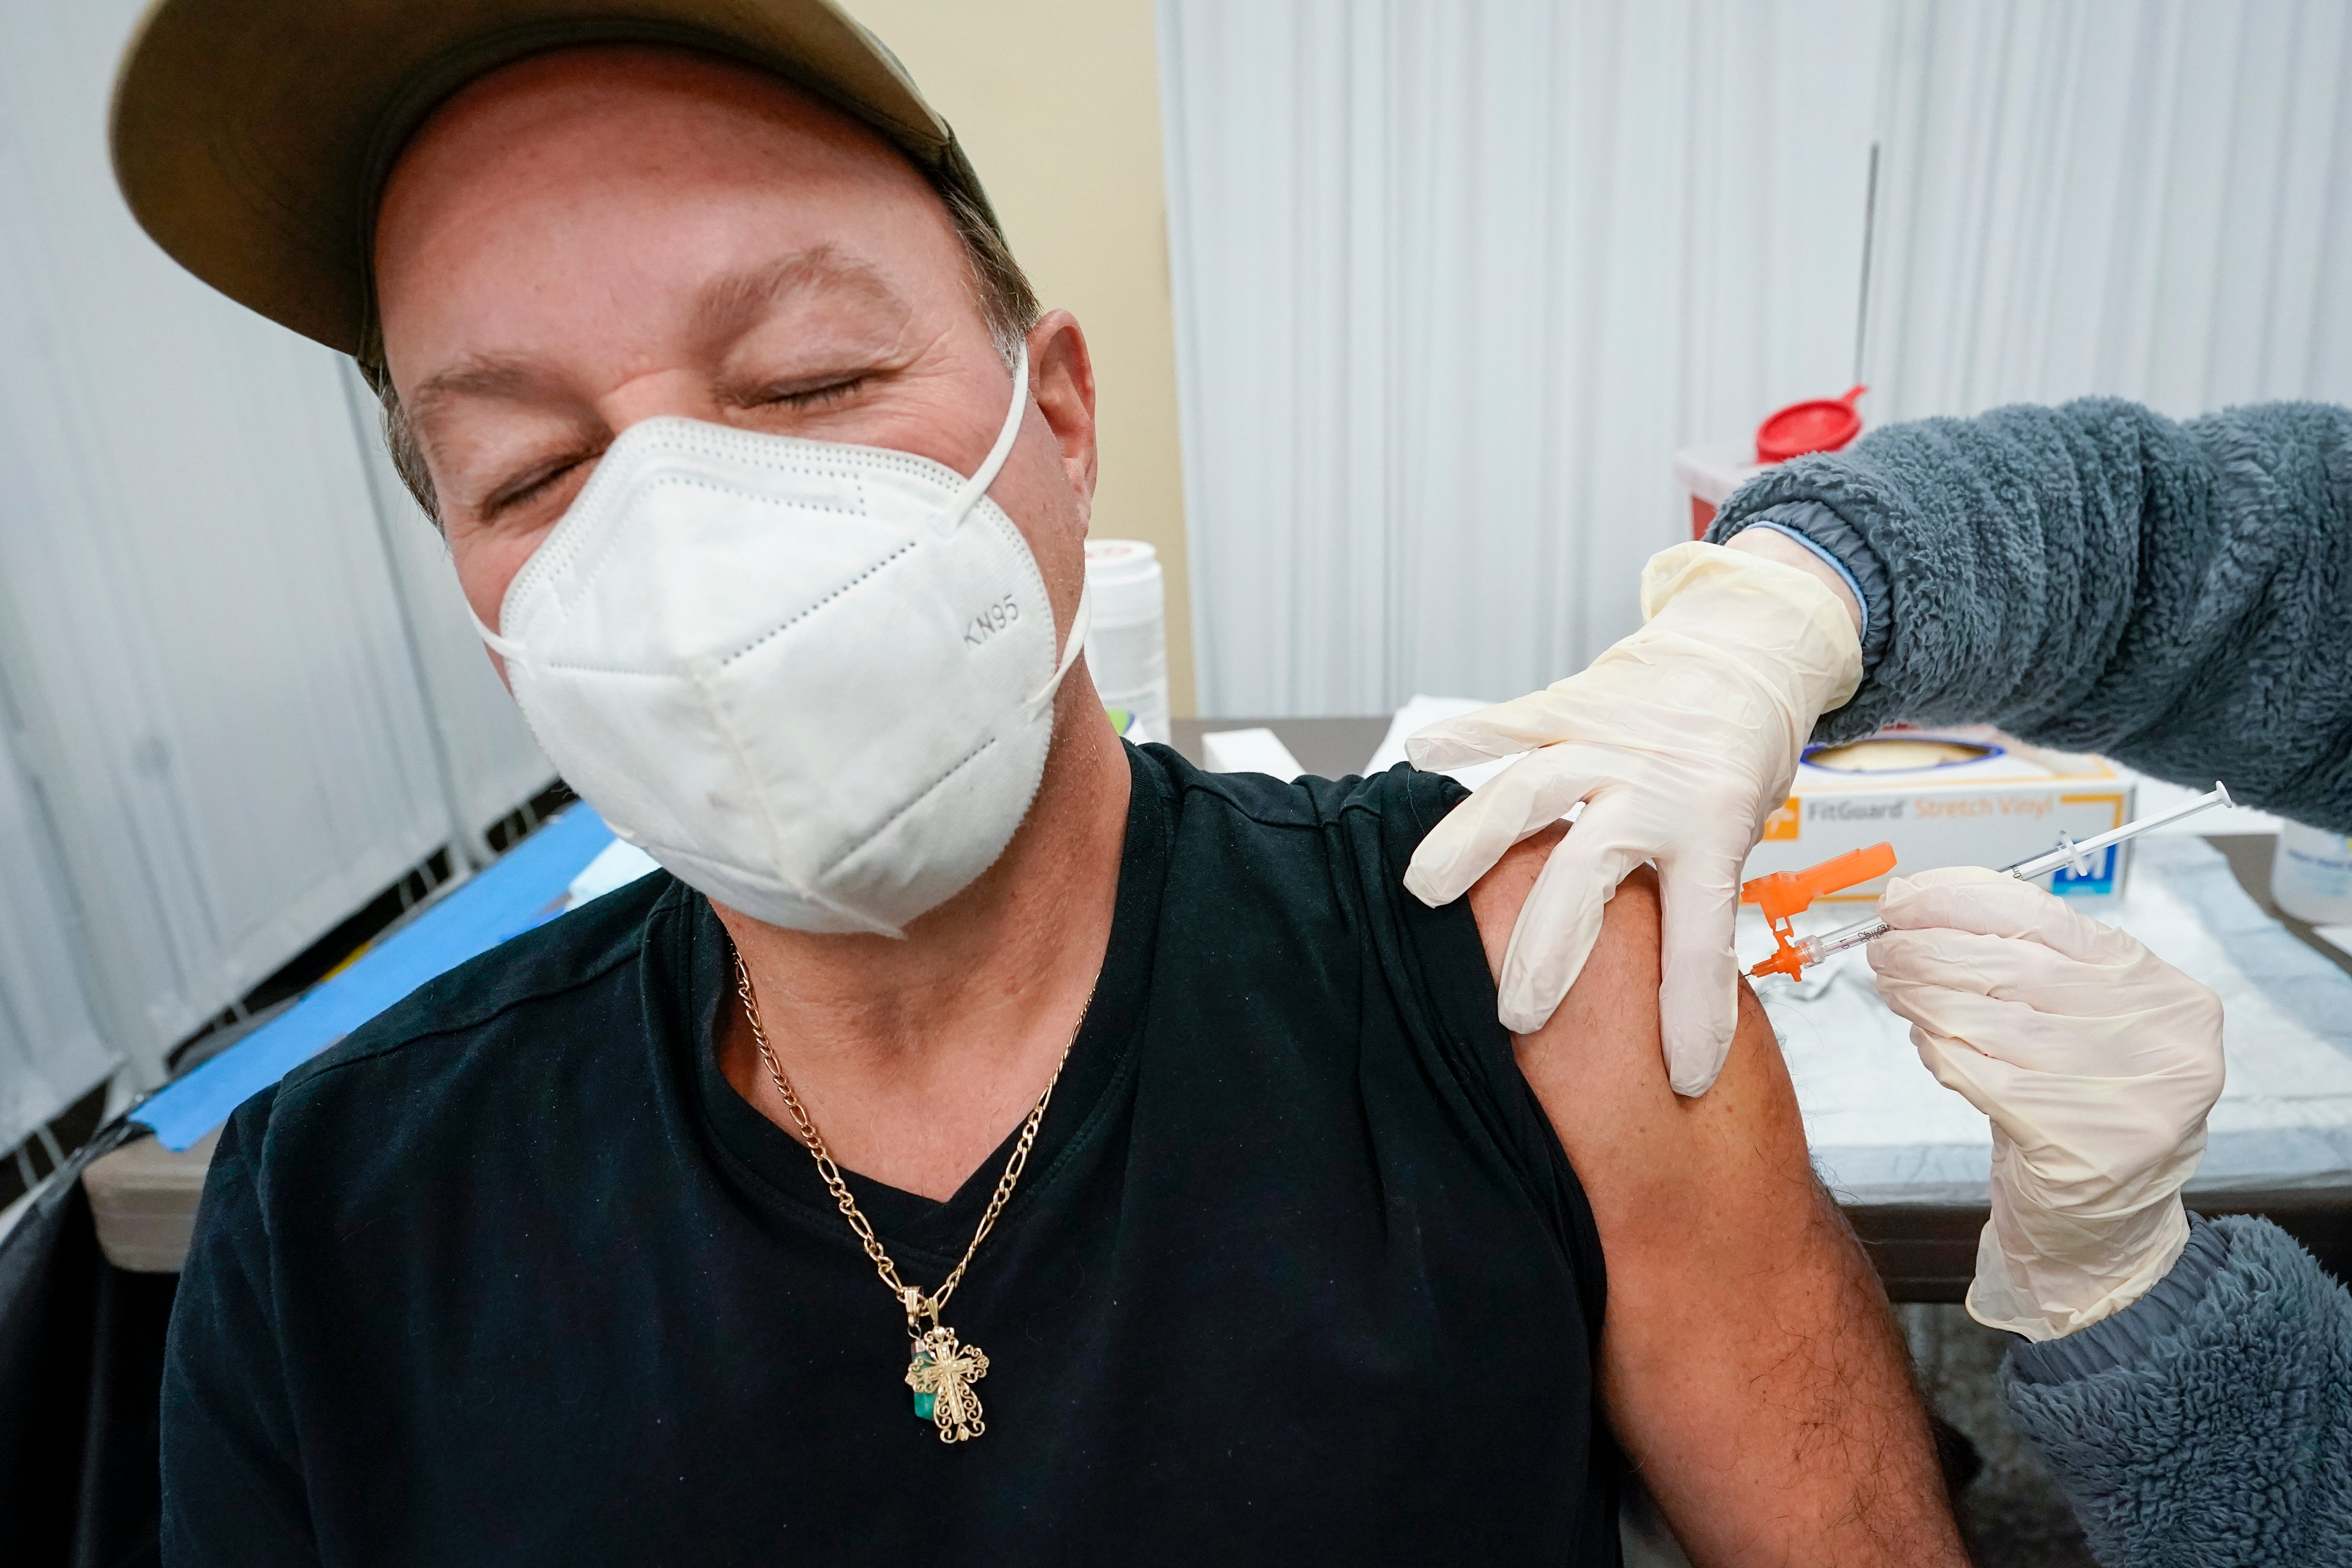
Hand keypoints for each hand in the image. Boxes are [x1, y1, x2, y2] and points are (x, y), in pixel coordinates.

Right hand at [1401, 542, 1858, 1093]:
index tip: (1681, 1076)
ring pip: (1533, 792)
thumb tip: (1644, 992)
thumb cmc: (1738, 756)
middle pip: (1591, 873)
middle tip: (1516, 1014)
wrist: (1748, 652)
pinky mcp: (1576, 701)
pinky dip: (1468, 735)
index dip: (1693, 1011)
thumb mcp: (1736, 832)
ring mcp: (1611, 742)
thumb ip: (1684, 893)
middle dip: (1548, 950)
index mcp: (1714, 828)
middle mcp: (1658, 787)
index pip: (1703, 937)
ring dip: (1475, 844)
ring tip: (1427, 892)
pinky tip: (1422, 755)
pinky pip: (1516, 720)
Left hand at [1870, 867, 2225, 1339]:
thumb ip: (2027, 960)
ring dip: (1923, 996)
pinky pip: (1981, 1077)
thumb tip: (1930, 908)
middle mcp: (2160, 1041)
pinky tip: (1927, 1042)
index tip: (1906, 896)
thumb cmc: (2081, 1103)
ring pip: (1990, 1019)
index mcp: (2163, 992)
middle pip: (2013, 965)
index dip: (1962, 899)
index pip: (2051, 918)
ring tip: (1894, 986)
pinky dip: (1940, 1052)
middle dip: (1929, 947)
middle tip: (1883, 944)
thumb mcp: (2079, 1018)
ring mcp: (2128, 1098)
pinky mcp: (2081, 1147)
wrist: (2106, 1221)